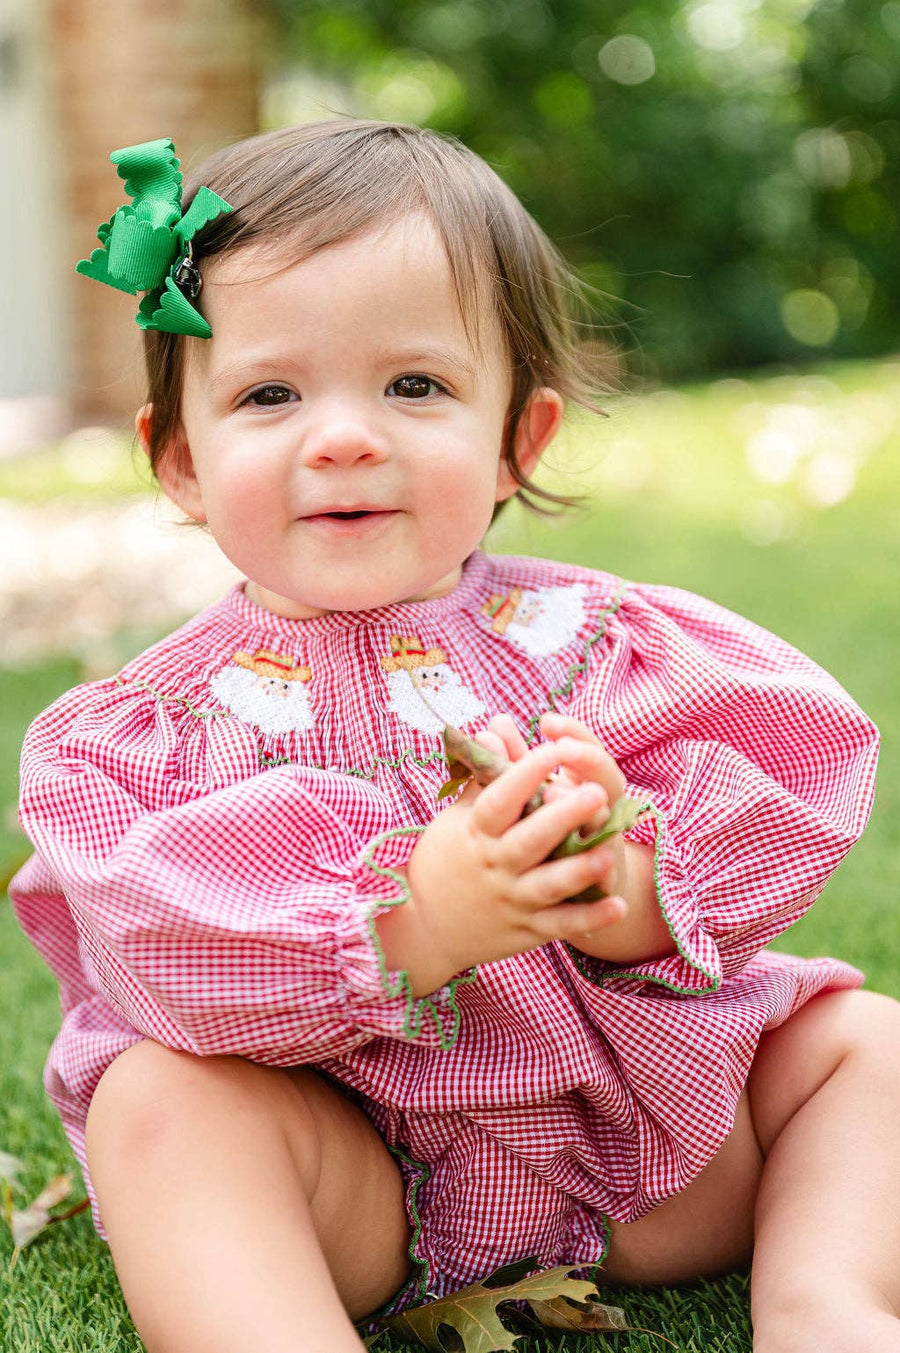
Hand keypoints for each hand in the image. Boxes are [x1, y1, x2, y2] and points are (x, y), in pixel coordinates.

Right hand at [375, 738, 628, 995]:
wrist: (426, 927)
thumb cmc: (445, 859)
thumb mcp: (456, 818)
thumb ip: (483, 776)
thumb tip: (496, 726)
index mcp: (476, 833)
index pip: (499, 800)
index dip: (524, 774)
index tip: (550, 748)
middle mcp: (495, 866)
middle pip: (530, 840)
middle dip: (562, 818)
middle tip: (596, 793)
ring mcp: (512, 900)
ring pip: (548, 885)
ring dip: (578, 871)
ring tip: (608, 852)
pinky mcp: (527, 930)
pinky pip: (561, 925)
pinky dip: (590, 917)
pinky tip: (618, 905)